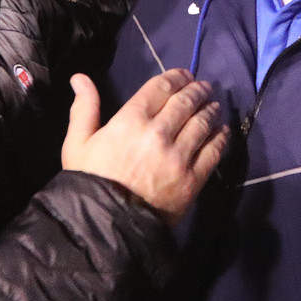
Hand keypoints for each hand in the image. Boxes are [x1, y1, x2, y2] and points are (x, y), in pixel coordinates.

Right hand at [62, 70, 227, 225]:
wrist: (106, 225)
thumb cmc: (90, 181)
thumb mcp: (78, 143)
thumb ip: (84, 108)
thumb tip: (79, 77)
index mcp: (131, 120)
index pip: (161, 88)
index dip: (176, 77)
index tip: (184, 75)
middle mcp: (159, 133)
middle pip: (186, 102)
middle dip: (197, 90)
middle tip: (203, 87)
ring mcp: (179, 157)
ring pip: (202, 124)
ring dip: (210, 110)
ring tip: (213, 105)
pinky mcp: (192, 179)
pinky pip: (213, 152)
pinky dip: (220, 137)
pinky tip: (222, 131)